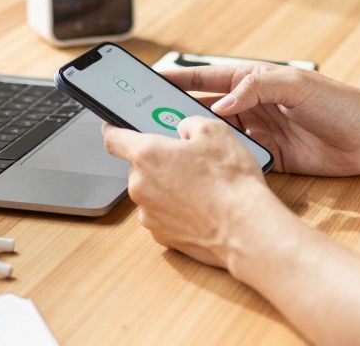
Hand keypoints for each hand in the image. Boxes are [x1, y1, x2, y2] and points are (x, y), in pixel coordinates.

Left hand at [101, 117, 280, 268]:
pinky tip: (201, 207)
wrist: (245, 228)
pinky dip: (176, 210)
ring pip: (152, 192)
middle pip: (139, 167)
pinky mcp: (161, 235)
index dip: (113, 130)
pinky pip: (162, 214)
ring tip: (201, 187)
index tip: (113, 128)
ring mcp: (148, 214)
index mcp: (148, 154)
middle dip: (160, 162)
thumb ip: (188, 124)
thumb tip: (183, 130)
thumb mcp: (215, 131)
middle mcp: (140, 186)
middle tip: (189, 161)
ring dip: (168, 187)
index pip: (114, 138)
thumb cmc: (230, 181)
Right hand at [163, 64, 359, 175]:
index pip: (208, 78)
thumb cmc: (338, 103)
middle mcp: (254, 105)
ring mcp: (262, 132)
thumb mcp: (295, 85)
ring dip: (198, 140)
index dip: (179, 80)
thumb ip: (255, 89)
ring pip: (219, 136)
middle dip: (178, 112)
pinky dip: (222, 162)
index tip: (150, 81)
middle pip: (207, 108)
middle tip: (149, 119)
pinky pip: (239, 158)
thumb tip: (220, 106)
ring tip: (171, 145)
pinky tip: (205, 167)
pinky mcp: (271, 157)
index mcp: (256, 80)